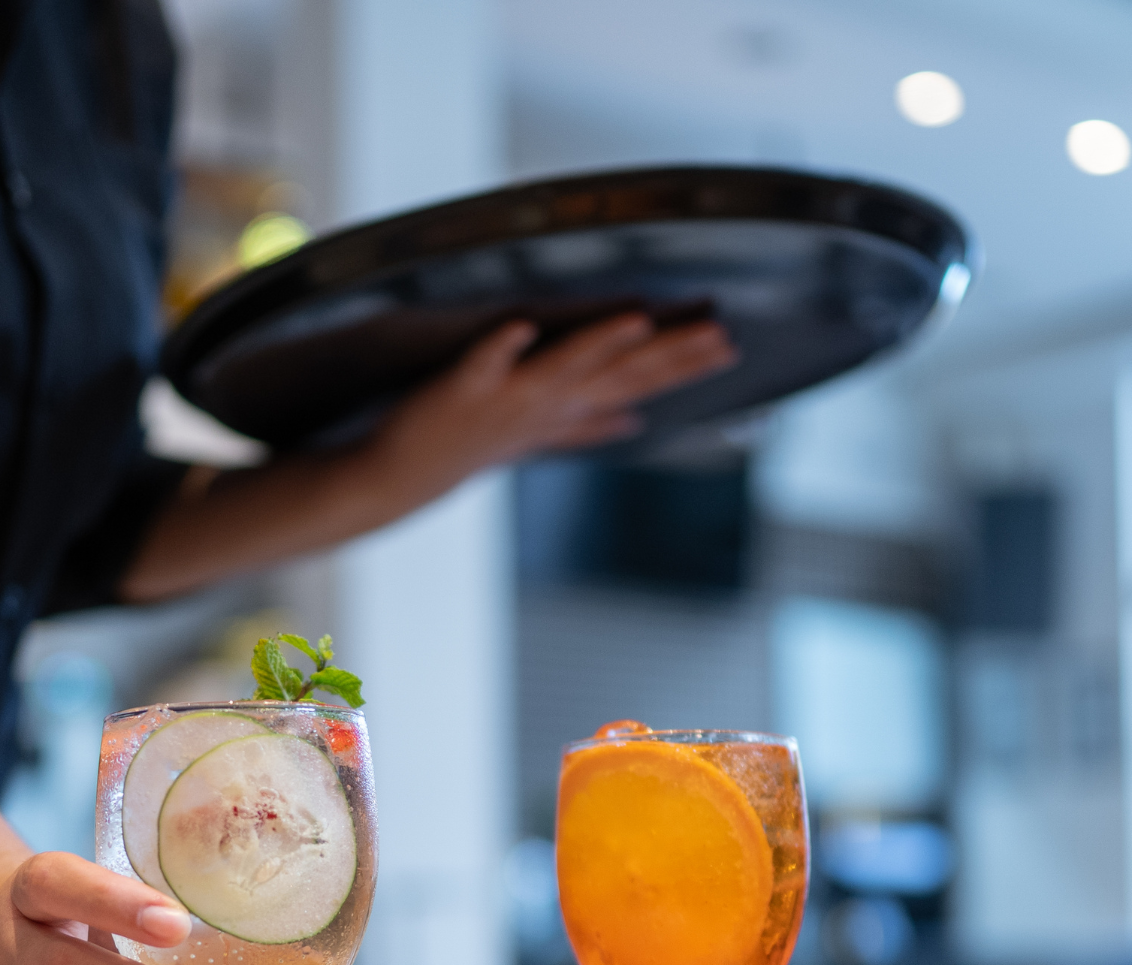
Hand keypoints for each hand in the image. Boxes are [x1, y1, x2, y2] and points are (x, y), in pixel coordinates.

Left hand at [364, 312, 737, 492]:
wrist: (401, 478)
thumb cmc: (467, 449)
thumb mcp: (537, 436)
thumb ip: (585, 424)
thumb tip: (630, 419)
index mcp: (564, 411)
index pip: (635, 384)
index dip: (683, 366)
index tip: (730, 346)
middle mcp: (544, 407)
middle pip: (615, 376)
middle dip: (669, 355)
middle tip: (719, 336)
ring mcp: (505, 400)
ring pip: (562, 370)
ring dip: (597, 345)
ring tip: (639, 319)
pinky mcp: (460, 391)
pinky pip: (483, 364)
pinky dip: (501, 348)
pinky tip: (520, 326)